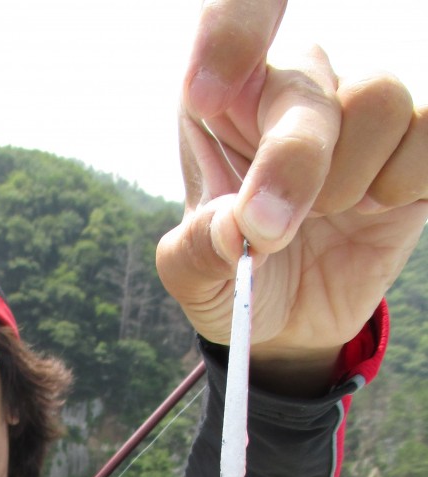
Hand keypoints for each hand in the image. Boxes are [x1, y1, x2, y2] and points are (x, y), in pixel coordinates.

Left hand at [158, 0, 427, 392]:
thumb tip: (233, 225)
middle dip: (293, 161)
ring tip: (324, 216)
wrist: (287, 322)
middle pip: (312, 75)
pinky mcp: (411, 144)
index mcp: (224, 102)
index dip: (229, 33)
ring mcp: (356, 114)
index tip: (204, 94)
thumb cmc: (232, 280)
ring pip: (377, 95)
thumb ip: (197, 253)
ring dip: (347, 176)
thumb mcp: (194, 283)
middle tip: (267, 231)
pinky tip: (372, 208)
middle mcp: (293, 89)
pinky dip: (404, 177)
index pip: (228, 21)